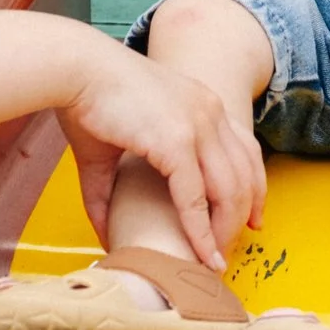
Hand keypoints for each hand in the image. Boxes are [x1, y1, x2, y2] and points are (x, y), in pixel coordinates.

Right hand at [57, 43, 265, 268]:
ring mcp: (197, 125)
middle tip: (231, 249)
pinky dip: (199, 230)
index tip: (253, 220)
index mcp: (203, 105)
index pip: (246, 151)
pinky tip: (199, 253)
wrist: (74, 69)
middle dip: (246, 215)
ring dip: (225, 230)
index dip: (255, 188)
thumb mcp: (115, 147)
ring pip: (230, 190)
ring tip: (213, 260)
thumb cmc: (87, 100)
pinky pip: (196, 197)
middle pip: (247, 173)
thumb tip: (107, 232)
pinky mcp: (176, 141)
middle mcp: (210, 112)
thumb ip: (113, 192)